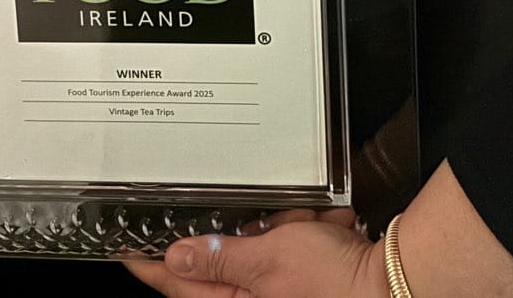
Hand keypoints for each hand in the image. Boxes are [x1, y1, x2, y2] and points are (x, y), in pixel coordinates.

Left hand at [127, 215, 385, 297]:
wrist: (389, 283)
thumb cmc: (331, 281)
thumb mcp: (268, 259)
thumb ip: (219, 258)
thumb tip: (176, 255)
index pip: (175, 282)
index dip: (148, 262)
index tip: (123, 245)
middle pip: (222, 255)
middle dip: (247, 231)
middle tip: (280, 224)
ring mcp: (274, 289)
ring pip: (258, 242)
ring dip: (284, 228)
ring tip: (314, 231)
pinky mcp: (297, 278)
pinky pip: (286, 242)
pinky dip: (304, 231)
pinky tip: (327, 233)